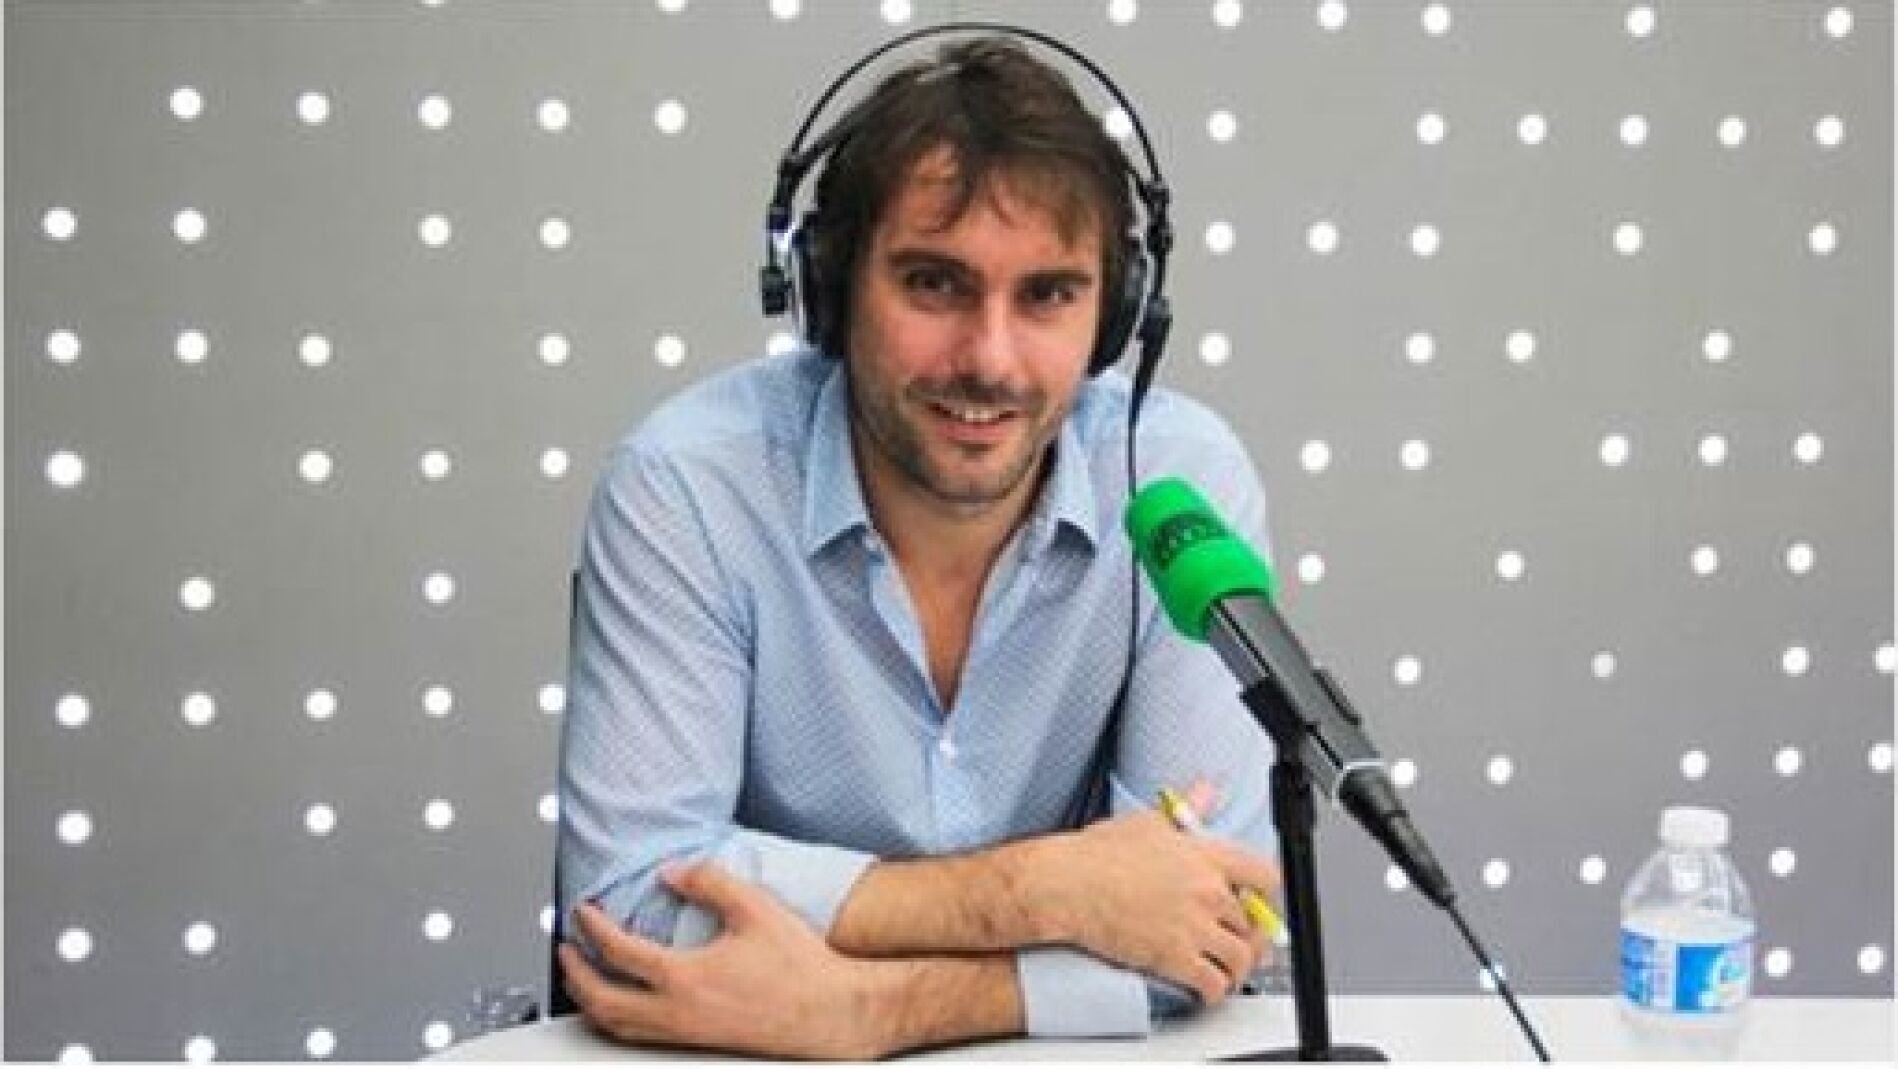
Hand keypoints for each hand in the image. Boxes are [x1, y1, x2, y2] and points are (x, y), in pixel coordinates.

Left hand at [558, 863, 888, 1058]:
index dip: (593, 927)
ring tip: (581, 980)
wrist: (831, 1012)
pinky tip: (624, 1006)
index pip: (618, 951)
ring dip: (589, 1001)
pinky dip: (616, 1020)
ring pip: (616, 1026)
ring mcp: (686, 1032)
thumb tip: (673, 872)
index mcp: (684, 976)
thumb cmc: (799, 965)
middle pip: (601, 999)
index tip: (585, 911)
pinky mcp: (699, 1041)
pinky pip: (639, 1035)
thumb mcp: (754, 907)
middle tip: (565, 950)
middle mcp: (677, 1011)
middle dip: (574, 973)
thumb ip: (709, 881)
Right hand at [1032, 781, 1279, 1003]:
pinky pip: (1214, 983)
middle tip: (1239, 941)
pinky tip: (1208, 989)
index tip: (1257, 902)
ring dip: (1239, 968)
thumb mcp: (1148, 822)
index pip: (1264, 876)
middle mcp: (1208, 892)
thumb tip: (1206, 791)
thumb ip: (1187, 811)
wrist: (1067, 886)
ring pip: (1241, 957)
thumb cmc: (1098, 854)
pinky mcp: (1175, 958)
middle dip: (1248, 934)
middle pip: (1254, 922)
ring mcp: (1194, 927)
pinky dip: (1216, 991)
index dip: (1265, 894)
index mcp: (1205, 857)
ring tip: (1229, 971)